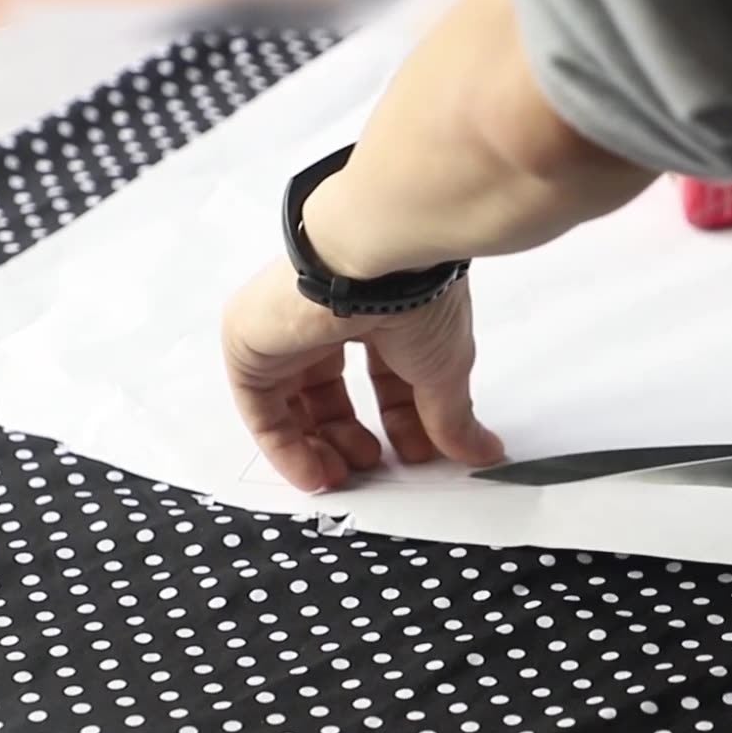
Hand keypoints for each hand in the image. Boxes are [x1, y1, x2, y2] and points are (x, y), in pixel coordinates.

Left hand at [221, 260, 503, 492]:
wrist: (375, 257)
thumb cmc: (412, 291)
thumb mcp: (445, 368)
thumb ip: (453, 418)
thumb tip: (482, 451)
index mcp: (374, 311)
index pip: (383, 376)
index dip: (400, 422)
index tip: (416, 455)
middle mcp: (325, 317)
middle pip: (331, 393)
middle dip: (355, 438)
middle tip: (376, 467)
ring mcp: (283, 329)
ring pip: (291, 404)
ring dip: (319, 448)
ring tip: (343, 475)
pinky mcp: (249, 344)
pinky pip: (259, 410)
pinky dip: (286, 449)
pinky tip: (316, 475)